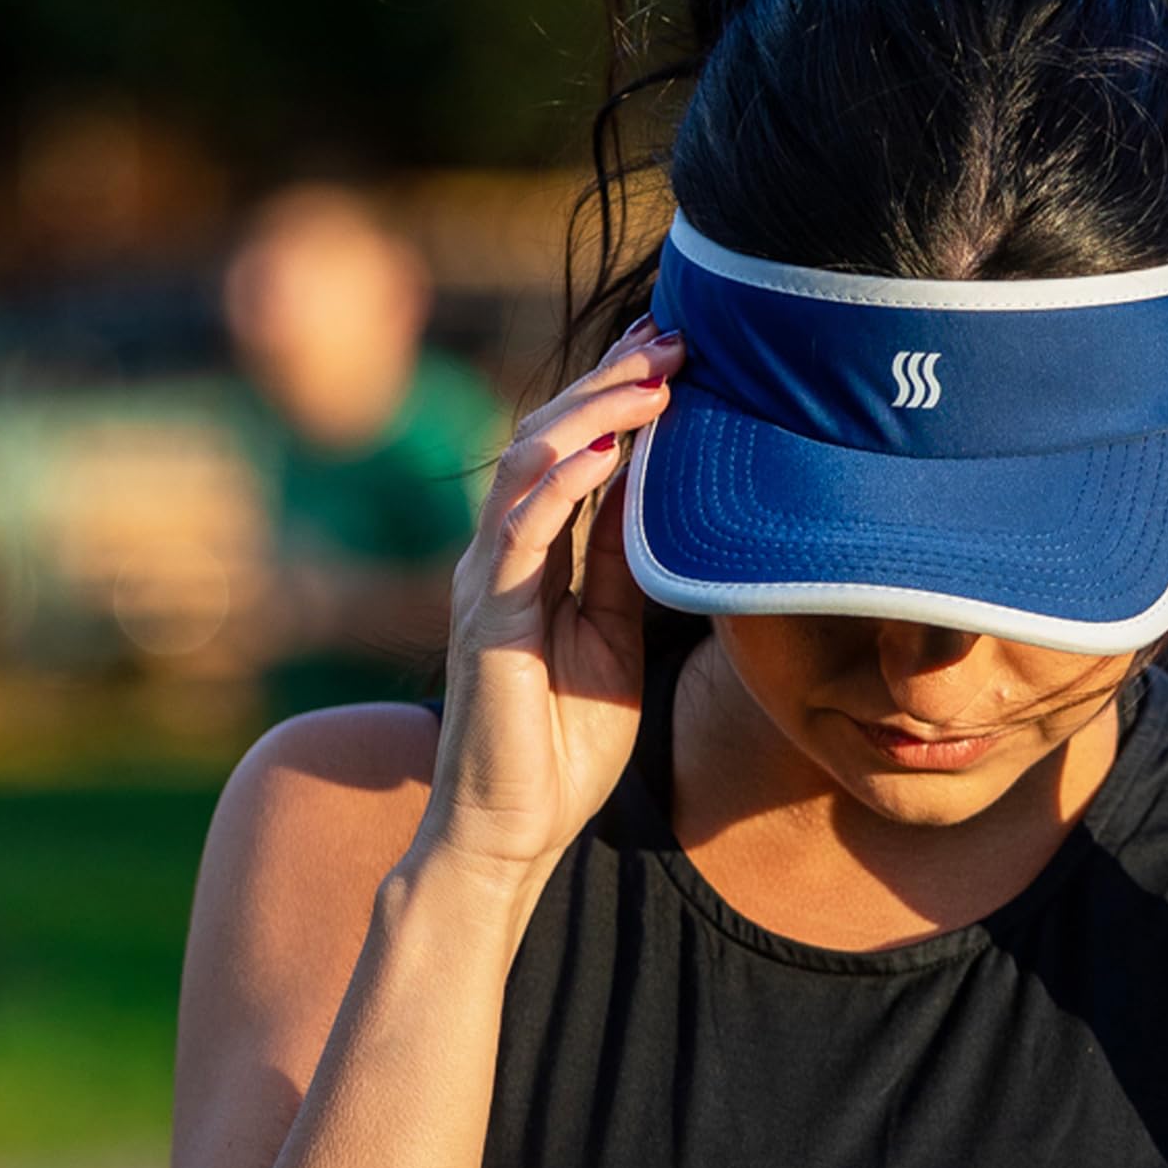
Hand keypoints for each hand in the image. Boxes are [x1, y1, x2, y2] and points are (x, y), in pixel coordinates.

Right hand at [415, 315, 685, 888]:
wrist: (509, 830)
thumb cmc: (561, 746)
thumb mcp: (616, 638)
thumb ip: (623, 567)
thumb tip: (657, 494)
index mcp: (534, 555)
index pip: (574, 451)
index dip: (620, 396)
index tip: (678, 351)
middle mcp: (501, 552)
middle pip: (550, 438)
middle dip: (613, 381)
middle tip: (676, 337)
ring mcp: (488, 580)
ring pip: (531, 465)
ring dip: (596, 414)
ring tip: (656, 376)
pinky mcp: (488, 618)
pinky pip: (522, 533)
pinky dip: (563, 486)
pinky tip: (608, 451)